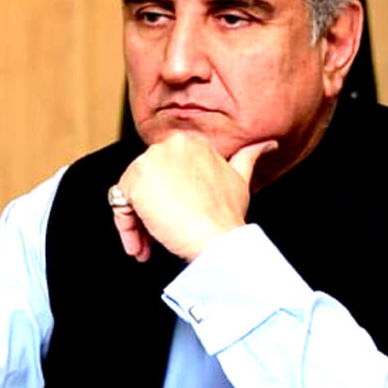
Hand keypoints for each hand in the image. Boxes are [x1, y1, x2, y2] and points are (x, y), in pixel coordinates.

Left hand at [113, 133, 277, 261]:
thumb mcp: (241, 179)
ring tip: (149, 246)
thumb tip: (268, 144)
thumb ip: (249, 156)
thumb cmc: (227, 215)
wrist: (217, 238)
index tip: (176, 218)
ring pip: (131, 194)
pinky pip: (119, 206)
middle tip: (160, 236)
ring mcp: (151, 161)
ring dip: (138, 224)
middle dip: (151, 211)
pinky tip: (142, 245)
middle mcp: (169, 144)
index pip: (165, 170)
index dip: (168, 198)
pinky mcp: (135, 180)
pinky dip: (126, 229)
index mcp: (191, 141)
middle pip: (146, 181)